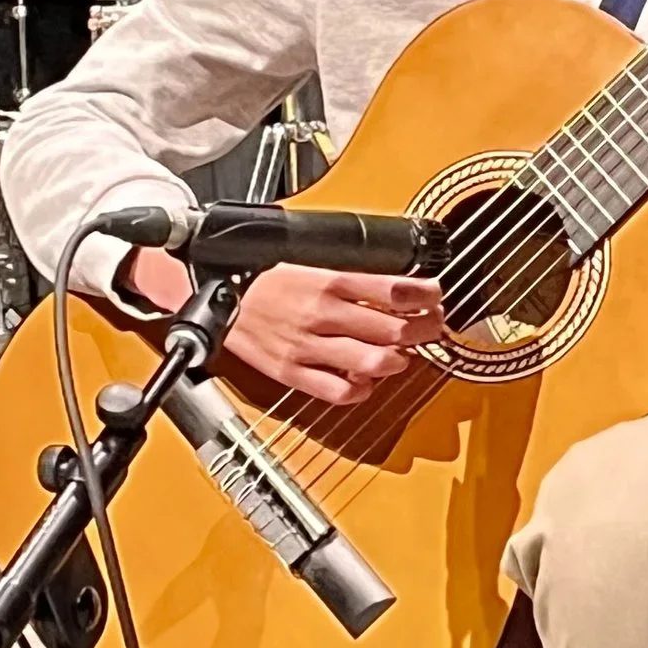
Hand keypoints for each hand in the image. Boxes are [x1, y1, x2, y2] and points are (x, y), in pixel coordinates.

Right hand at [120, 246, 445, 406]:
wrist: (212, 292)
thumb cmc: (260, 273)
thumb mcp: (308, 256)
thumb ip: (350, 270)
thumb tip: (393, 278)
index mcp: (328, 278)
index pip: (395, 289)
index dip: (426, 296)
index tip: (435, 297)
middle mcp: (321, 313)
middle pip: (394, 328)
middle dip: (424, 330)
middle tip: (431, 327)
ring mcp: (307, 346)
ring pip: (373, 364)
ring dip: (399, 361)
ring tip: (404, 355)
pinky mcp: (292, 371)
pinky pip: (339, 391)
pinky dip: (361, 389)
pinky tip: (366, 379)